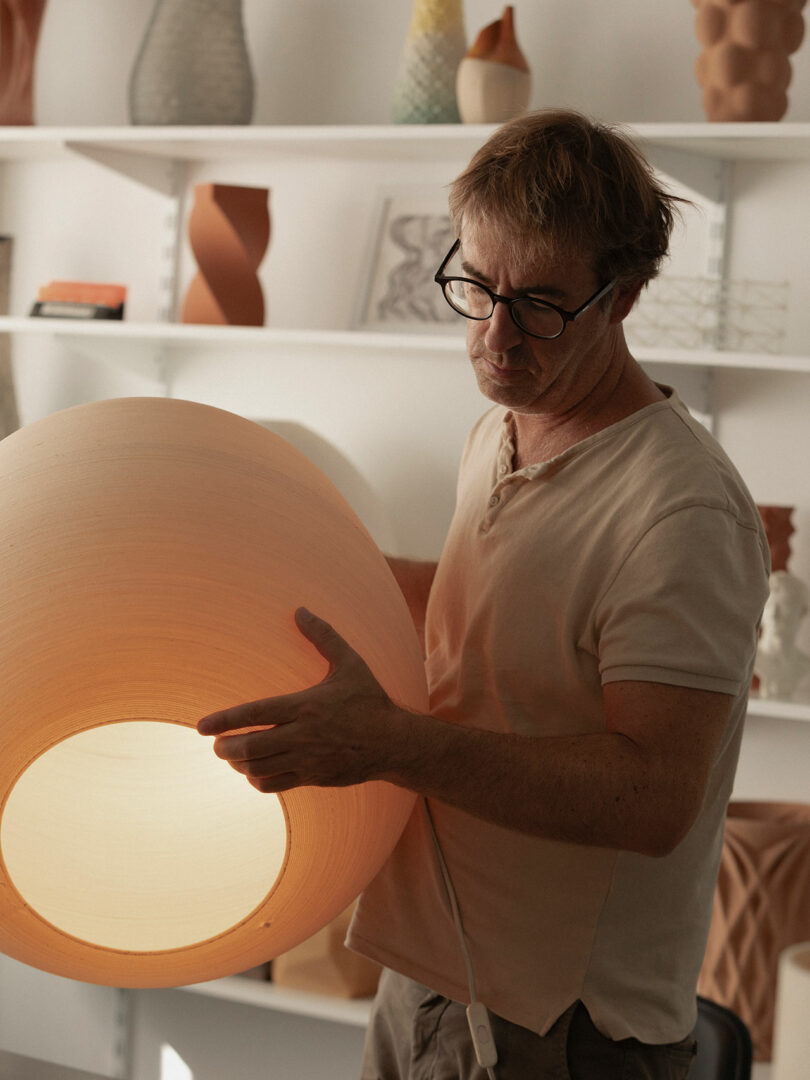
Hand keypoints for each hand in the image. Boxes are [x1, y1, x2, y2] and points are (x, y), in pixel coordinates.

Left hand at [196, 608, 403, 792]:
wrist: (394, 743)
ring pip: (259, 769)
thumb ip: (323, 636)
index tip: (202, 727)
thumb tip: (300, 609)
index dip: (225, 720)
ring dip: (239, 763)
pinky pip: (274, 785)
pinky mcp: (313, 778)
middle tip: (216, 743)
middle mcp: (303, 735)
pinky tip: (254, 770)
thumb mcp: (350, 663)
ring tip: (232, 755)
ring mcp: (307, 760)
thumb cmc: (369, 700)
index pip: (255, 714)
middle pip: (251, 747)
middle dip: (225, 747)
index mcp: (307, 706)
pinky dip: (257, 780)